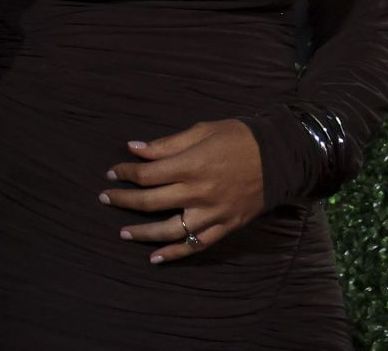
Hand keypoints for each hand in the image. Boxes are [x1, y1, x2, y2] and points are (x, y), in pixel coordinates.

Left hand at [100, 120, 265, 263]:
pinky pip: (196, 245)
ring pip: (170, 230)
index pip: (148, 174)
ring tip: (123, 233)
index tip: (112, 172)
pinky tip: (155, 258)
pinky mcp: (225, 226)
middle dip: (124, 200)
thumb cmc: (241, 137)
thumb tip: (135, 148)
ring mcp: (212, 213)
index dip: (126, 173)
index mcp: (192, 165)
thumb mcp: (204, 130)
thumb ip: (168, 144)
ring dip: (143, 233)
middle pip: (152, 202)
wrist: (282, 156)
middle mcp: (199, 192)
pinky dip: (175, 254)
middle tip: (105, 199)